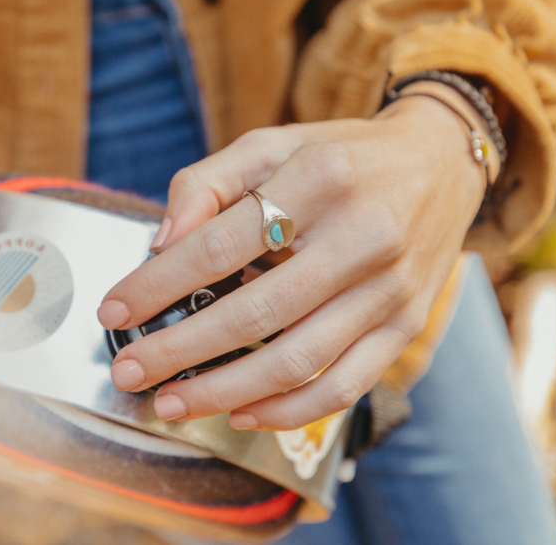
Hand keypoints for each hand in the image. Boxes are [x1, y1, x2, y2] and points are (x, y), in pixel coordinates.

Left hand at [97, 96, 485, 429]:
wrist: (440, 165)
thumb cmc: (347, 155)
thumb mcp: (276, 143)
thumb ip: (209, 182)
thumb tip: (161, 244)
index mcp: (322, 179)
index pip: (222, 243)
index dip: (159, 284)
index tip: (115, 311)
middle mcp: (363, 237)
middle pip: (255, 312)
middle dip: (179, 351)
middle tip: (131, 371)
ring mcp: (391, 288)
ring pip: (298, 361)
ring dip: (225, 392)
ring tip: (172, 404)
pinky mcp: (407, 323)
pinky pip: (346, 384)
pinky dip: (289, 410)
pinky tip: (244, 412)